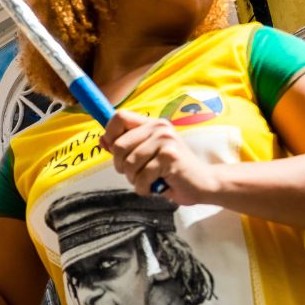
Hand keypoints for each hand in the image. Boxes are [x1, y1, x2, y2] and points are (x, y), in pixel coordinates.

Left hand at [100, 110, 222, 204]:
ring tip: (149, 179)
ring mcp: (166, 141)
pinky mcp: (170, 157)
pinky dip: (144, 188)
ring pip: (129, 164)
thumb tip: (102, 140)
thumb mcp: (146, 156)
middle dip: (122, 167)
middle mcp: (159, 128)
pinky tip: (156, 186)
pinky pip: (142, 177)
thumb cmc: (171, 171)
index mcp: (152, 124)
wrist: (203, 183)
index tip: (115, 152)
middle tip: (137, 173)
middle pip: (119, 145)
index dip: (110, 135)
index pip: (119, 117)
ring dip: (134, 179)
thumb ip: (125, 147)